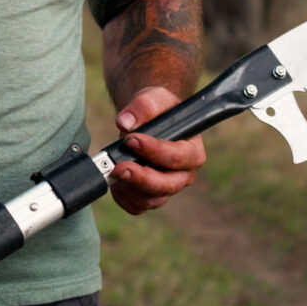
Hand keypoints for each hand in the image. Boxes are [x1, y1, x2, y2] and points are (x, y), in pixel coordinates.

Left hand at [108, 86, 207, 214]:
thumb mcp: (154, 98)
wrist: (147, 119)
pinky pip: (138, 207)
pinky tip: (115, 183)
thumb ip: (143, 106)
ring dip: (130, 189)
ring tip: (114, 171)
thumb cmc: (158, 109)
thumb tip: (125, 122)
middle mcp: (184, 173)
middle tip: (119, 166)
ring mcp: (168, 187)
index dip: (154, 151)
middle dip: (141, 178)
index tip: (132, 139)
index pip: (177, 157)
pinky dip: (124, 199)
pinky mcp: (151, 195)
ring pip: (152, 200)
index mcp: (192, 150)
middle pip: (167, 186)